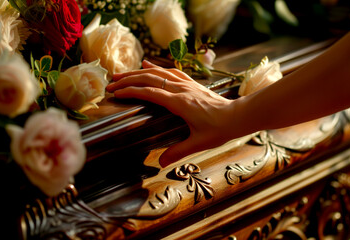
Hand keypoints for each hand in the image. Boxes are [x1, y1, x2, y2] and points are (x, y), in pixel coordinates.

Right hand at [106, 60, 234, 166]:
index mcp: (180, 103)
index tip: (116, 92)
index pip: (149, 93)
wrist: (238, 116)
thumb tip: (160, 163)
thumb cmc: (220, 129)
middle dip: (128, 79)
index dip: (131, 91)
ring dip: (138, 71)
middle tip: (111, 82)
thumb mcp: (198, 143)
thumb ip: (178, 152)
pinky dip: (157, 67)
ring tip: (122, 72)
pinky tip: (149, 64)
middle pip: (149, 79)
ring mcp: (187, 84)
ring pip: (158, 72)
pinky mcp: (192, 83)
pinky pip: (171, 71)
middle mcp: (181, 89)